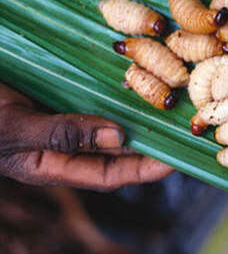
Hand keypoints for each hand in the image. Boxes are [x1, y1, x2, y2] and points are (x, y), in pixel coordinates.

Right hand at [0, 83, 173, 190]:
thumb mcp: (15, 128)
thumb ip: (62, 134)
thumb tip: (117, 137)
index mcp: (52, 165)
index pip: (110, 175)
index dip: (145, 170)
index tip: (177, 161)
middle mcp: (63, 146)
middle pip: (117, 150)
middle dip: (151, 143)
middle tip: (184, 131)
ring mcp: (63, 120)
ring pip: (109, 123)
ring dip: (137, 115)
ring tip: (169, 105)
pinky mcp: (59, 96)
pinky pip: (95, 98)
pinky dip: (116, 92)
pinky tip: (136, 79)